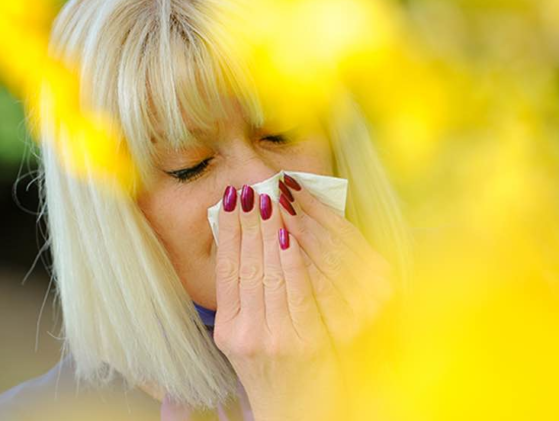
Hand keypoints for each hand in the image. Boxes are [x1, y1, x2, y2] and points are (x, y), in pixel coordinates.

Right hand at [212, 176, 396, 420]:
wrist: (299, 412)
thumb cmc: (278, 370)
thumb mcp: (249, 338)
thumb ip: (246, 299)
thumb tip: (245, 245)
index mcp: (229, 330)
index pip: (227, 271)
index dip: (229, 233)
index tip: (231, 200)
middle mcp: (246, 334)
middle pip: (245, 266)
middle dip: (248, 223)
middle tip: (250, 187)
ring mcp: (275, 337)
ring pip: (268, 273)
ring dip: (268, 231)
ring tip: (268, 199)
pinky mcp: (305, 341)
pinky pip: (296, 291)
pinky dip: (290, 260)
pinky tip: (287, 235)